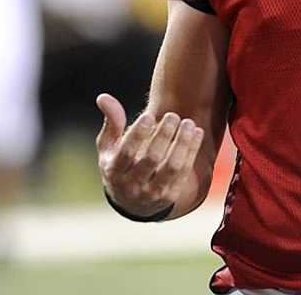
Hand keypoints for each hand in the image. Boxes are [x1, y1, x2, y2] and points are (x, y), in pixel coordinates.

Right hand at [95, 93, 204, 217]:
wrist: (132, 202)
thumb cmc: (119, 164)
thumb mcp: (109, 147)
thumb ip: (111, 123)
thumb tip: (104, 97)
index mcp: (114, 171)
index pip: (126, 153)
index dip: (138, 134)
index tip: (149, 115)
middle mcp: (132, 185)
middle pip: (151, 159)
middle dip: (164, 135)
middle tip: (173, 115)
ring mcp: (152, 193)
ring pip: (171, 167)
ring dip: (182, 143)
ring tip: (189, 123)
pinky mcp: (170, 195)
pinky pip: (184, 172)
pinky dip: (192, 152)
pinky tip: (197, 133)